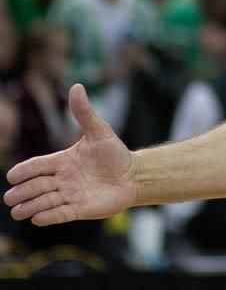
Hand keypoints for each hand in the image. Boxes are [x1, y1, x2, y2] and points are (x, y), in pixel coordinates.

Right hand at [4, 84, 138, 225]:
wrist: (134, 175)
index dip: (24, 171)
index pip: (37, 166)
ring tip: (17, 211)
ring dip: (30, 207)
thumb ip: (84, 113)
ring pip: (44, 202)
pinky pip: (60, 214)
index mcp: (62, 161)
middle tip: (10, 197)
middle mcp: (61, 179)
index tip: (12, 176)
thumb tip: (76, 86)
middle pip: (36, 186)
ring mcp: (69, 195)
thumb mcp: (100, 131)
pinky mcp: (78, 209)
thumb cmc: (115, 153)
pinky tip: (37, 219)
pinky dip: (48, 217)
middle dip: (22, 192)